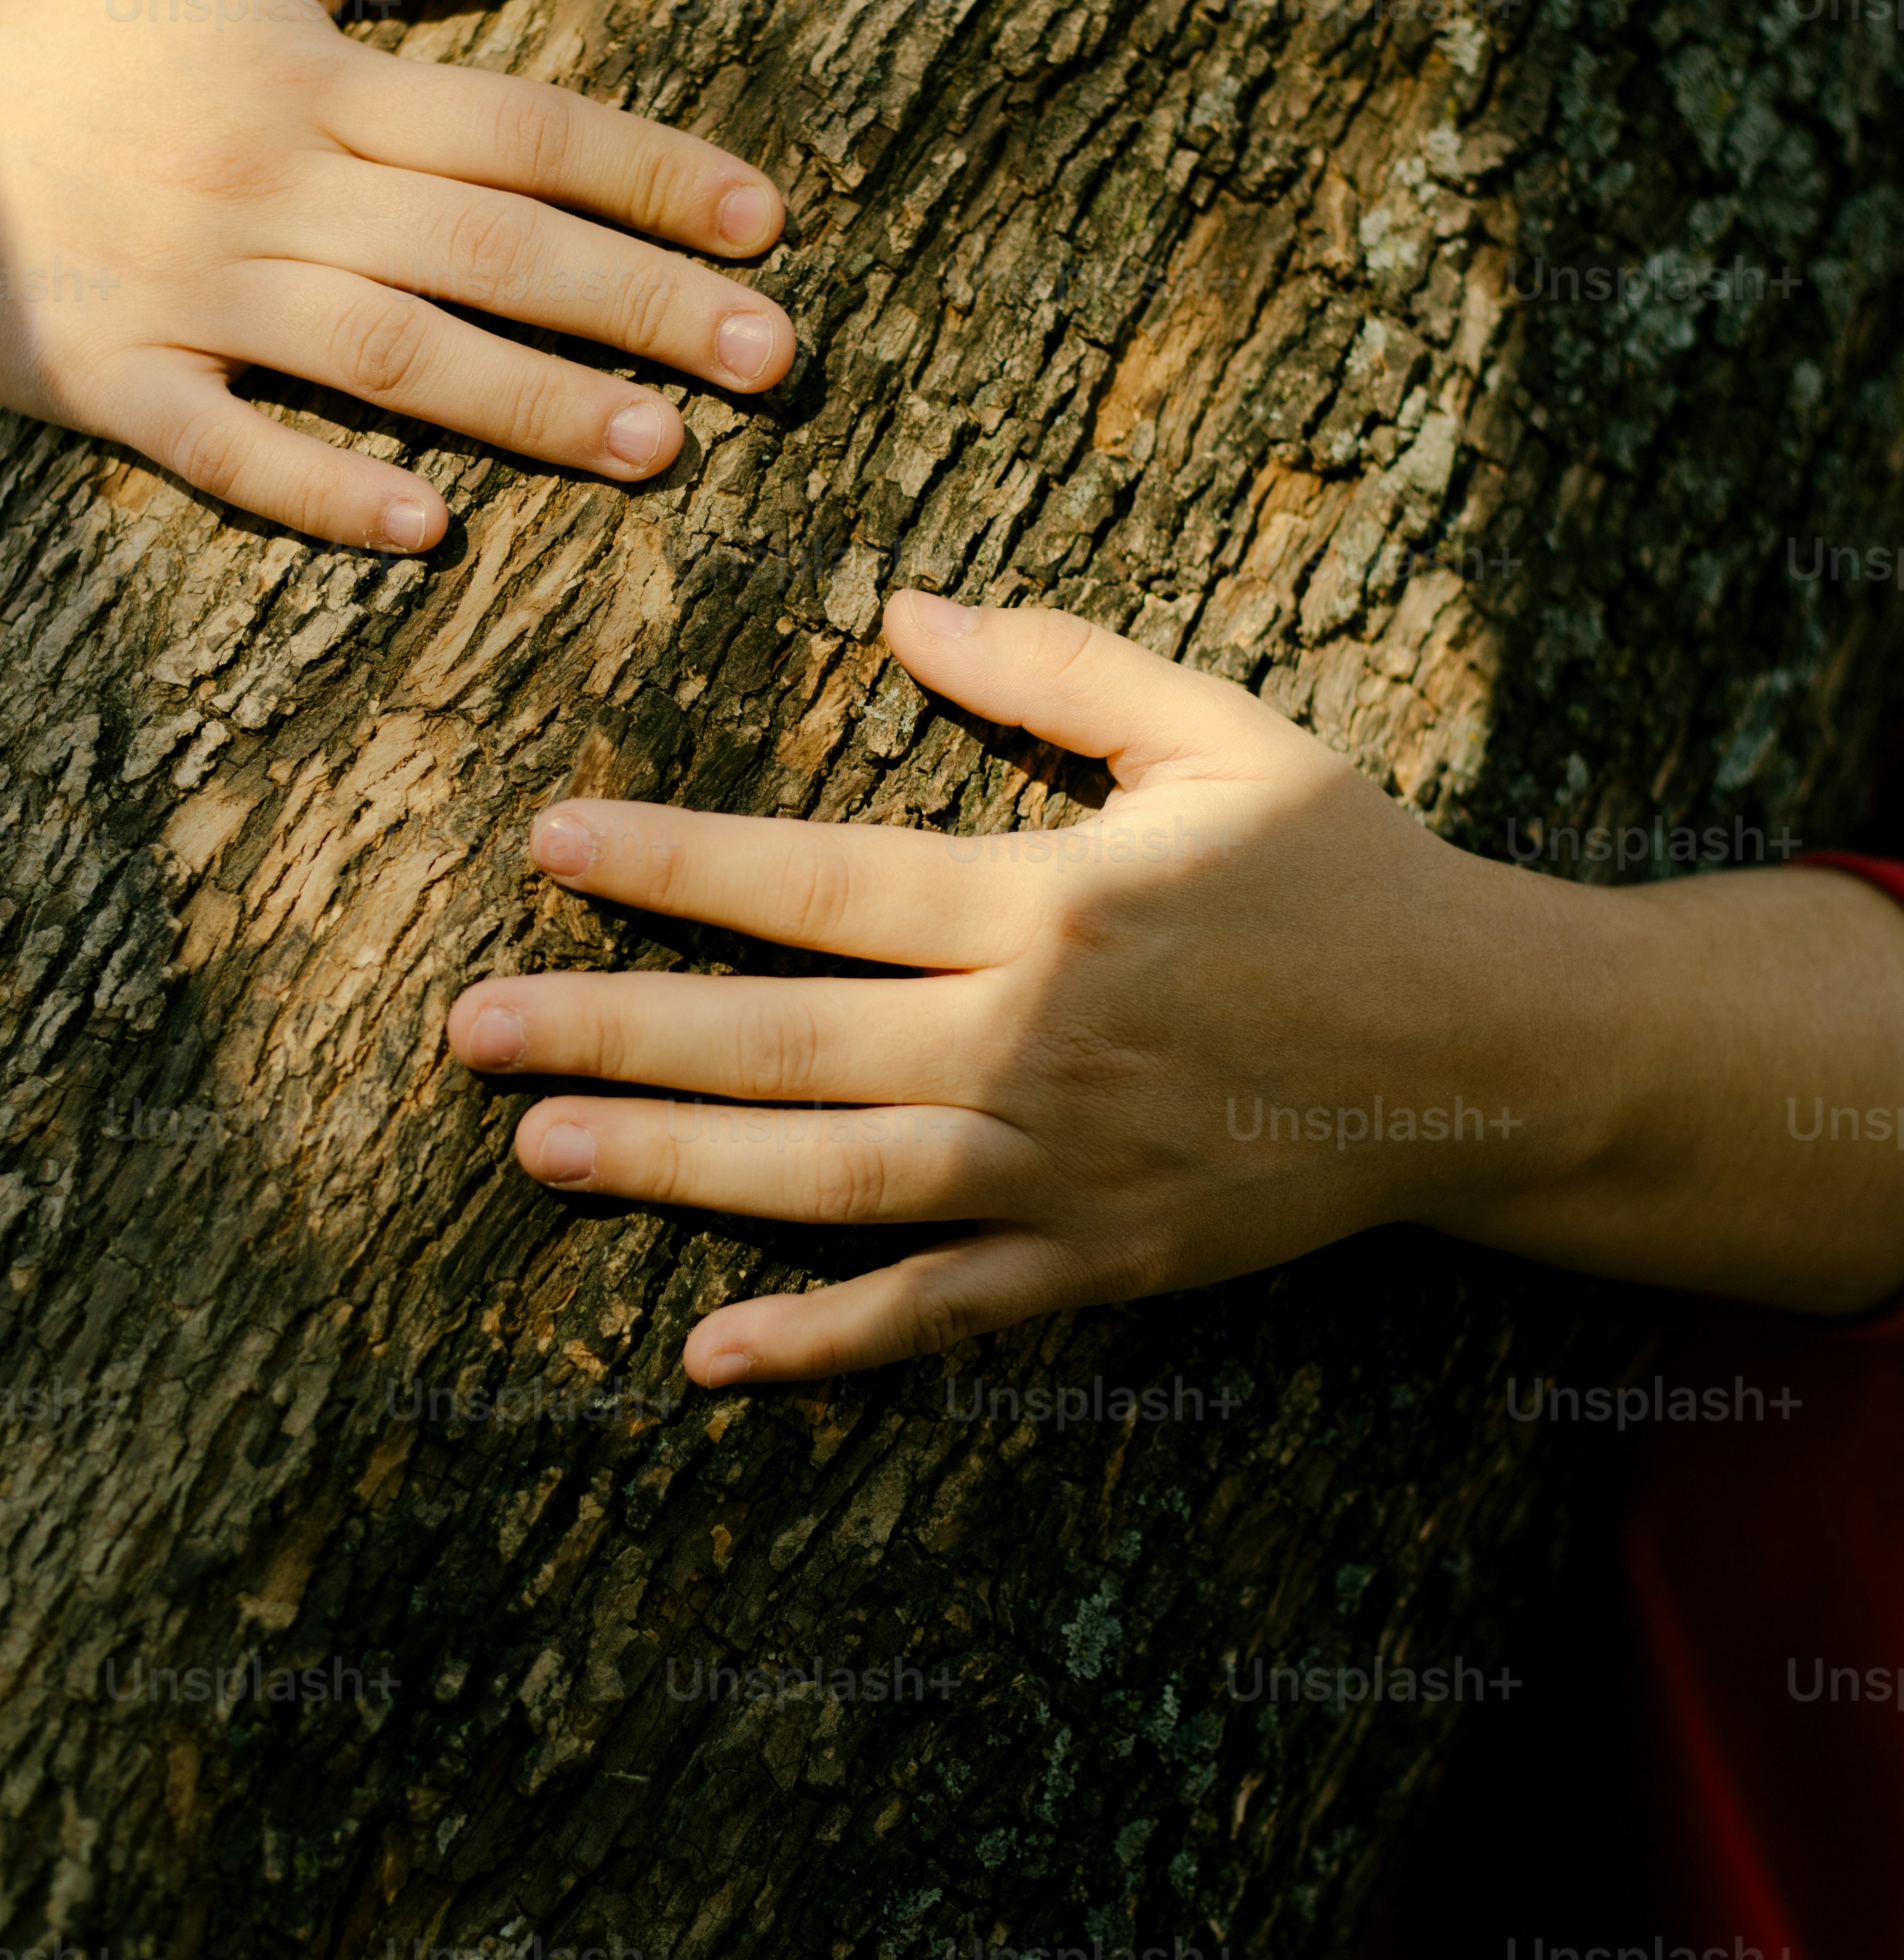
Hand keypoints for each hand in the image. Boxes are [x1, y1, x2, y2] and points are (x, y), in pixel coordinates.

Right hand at [0, 0, 793, 592]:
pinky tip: (429, 528)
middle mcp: (265, 180)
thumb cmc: (94, 9)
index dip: (650, 172)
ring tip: (657, 447)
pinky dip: (323, 486)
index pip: (520, 126)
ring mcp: (183, 286)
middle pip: (486, 247)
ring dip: (527, 403)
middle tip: (774, 359)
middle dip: (638, 302)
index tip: (766, 224)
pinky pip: (226, 446)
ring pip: (385, 353)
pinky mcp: (102, 377)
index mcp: (312, 77)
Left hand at [447, 591, 1903, 1376]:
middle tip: (466, 1027)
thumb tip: (899, 606)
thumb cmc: (1347, 875)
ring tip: (536, 1147)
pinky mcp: (1101, 1265)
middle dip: (617, 1026)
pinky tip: (710, 1352)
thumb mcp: (1218, 733)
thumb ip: (1057, 668)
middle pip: (787, 1040)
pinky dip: (827, 1340)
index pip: (821, 879)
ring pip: (832, 1180)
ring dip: (675, 1166)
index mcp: (1052, 900)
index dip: (675, 860)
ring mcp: (1063, 1167)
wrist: (1494, 1050)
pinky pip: (943, 1313)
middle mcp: (1036, 1041)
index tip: (550, 841)